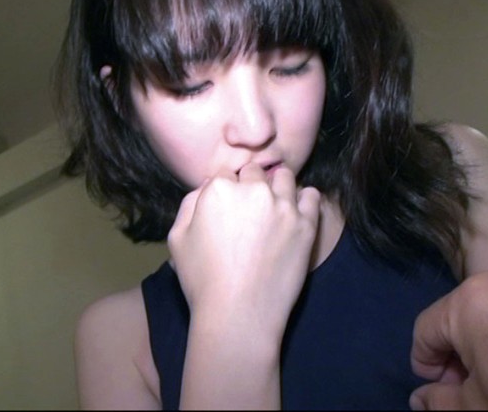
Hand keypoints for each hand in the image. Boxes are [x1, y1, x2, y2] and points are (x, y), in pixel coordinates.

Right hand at [168, 163, 320, 339]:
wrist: (238, 314)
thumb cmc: (202, 281)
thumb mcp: (177, 239)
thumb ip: (189, 204)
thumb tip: (207, 186)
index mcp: (218, 189)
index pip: (225, 175)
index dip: (225, 191)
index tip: (229, 210)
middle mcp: (253, 190)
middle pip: (254, 173)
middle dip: (251, 186)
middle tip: (250, 213)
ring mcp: (282, 205)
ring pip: (284, 178)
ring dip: (277, 188)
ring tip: (273, 210)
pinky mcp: (306, 223)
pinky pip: (311, 195)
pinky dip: (303, 200)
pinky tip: (294, 214)